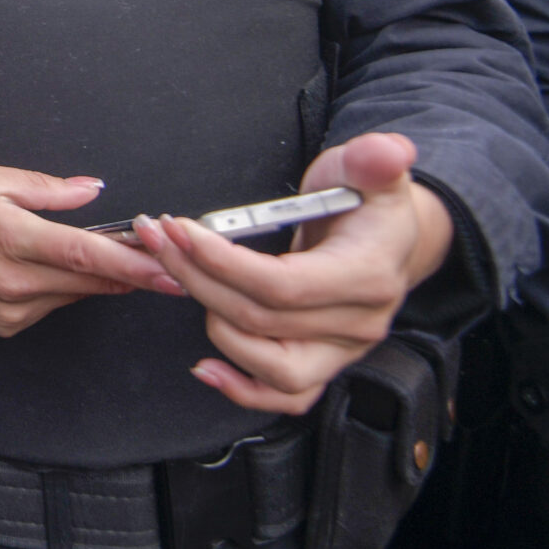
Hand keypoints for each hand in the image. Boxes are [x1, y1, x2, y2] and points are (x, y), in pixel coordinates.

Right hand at [0, 164, 178, 335]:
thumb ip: (43, 187)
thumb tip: (91, 190)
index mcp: (6, 235)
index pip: (84, 254)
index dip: (133, 263)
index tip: (170, 269)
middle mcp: (9, 280)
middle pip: (89, 282)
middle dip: (129, 271)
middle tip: (158, 257)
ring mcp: (5, 310)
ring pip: (71, 296)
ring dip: (91, 278)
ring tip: (96, 254)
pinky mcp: (0, 327)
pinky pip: (46, 308)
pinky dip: (56, 288)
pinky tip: (41, 268)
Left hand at [133, 132, 452, 414]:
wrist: (389, 237)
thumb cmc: (365, 200)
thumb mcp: (367, 168)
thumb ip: (374, 159)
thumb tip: (386, 152)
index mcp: (368, 275)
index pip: (283, 285)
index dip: (223, 263)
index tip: (181, 230)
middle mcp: (359, 322)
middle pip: (262, 320)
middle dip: (197, 278)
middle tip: (158, 240)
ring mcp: (342, 351)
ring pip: (270, 366)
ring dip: (212, 324)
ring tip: (178, 278)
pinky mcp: (325, 365)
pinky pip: (287, 396)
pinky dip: (243, 389)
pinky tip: (205, 368)